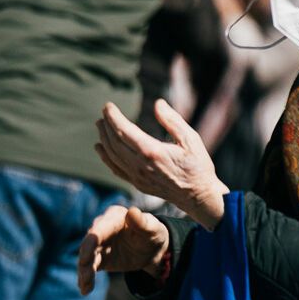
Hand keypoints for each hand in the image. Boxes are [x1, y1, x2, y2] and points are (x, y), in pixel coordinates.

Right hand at [77, 205, 171, 295]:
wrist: (152, 250)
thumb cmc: (153, 234)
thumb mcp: (153, 228)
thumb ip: (142, 221)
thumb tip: (132, 211)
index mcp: (113, 218)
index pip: (99, 229)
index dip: (91, 241)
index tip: (85, 255)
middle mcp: (100, 229)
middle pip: (88, 244)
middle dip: (85, 259)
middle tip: (84, 273)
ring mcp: (97, 245)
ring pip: (86, 259)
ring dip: (84, 272)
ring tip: (85, 287)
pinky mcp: (98, 259)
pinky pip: (89, 269)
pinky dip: (86, 279)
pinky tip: (85, 290)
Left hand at [94, 99, 227, 228]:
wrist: (198, 196)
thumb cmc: (198, 165)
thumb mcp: (191, 139)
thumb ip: (173, 121)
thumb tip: (158, 103)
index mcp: (152, 152)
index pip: (124, 131)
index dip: (113, 117)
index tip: (108, 106)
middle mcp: (140, 165)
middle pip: (115, 143)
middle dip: (107, 126)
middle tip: (103, 113)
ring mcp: (136, 177)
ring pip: (112, 155)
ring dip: (104, 139)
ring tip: (100, 125)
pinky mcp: (136, 184)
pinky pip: (116, 169)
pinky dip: (105, 157)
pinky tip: (100, 147)